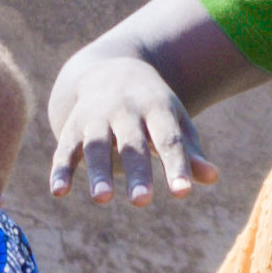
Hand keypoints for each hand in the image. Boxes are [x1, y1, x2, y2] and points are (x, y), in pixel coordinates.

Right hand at [47, 49, 209, 203]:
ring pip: (95, 145)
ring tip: (103, 199)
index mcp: (155, 107)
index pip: (168, 139)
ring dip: (97, 171)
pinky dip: (61, 170)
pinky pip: (65, 149)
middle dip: (136, 172)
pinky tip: (58, 192)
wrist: (110, 70)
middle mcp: (123, 109)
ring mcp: (95, 117)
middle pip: (131, 143)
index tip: (182, 192)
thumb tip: (213, 177)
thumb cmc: (152, 107)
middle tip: (142, 202)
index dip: (176, 165)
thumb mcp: (174, 121)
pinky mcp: (72, 127)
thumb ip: (189, 152)